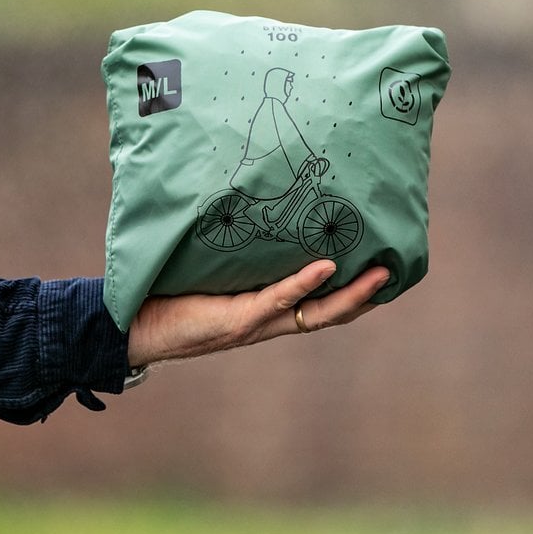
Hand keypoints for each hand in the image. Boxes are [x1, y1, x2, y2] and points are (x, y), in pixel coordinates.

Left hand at [127, 260, 389, 367]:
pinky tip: (326, 266)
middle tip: (396, 270)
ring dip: (351, 294)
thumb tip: (250, 208)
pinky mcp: (238, 319)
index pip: (321, 305)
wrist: (136, 325)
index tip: (382, 269)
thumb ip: (236, 251)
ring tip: (379, 273)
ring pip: (316, 313)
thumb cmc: (170, 294)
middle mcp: (269, 321)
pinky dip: (303, 283)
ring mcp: (257, 322)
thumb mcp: (213, 271)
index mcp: (267, 311)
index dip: (354, 293)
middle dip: (365, 295)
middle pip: (331, 313)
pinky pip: (278, 299)